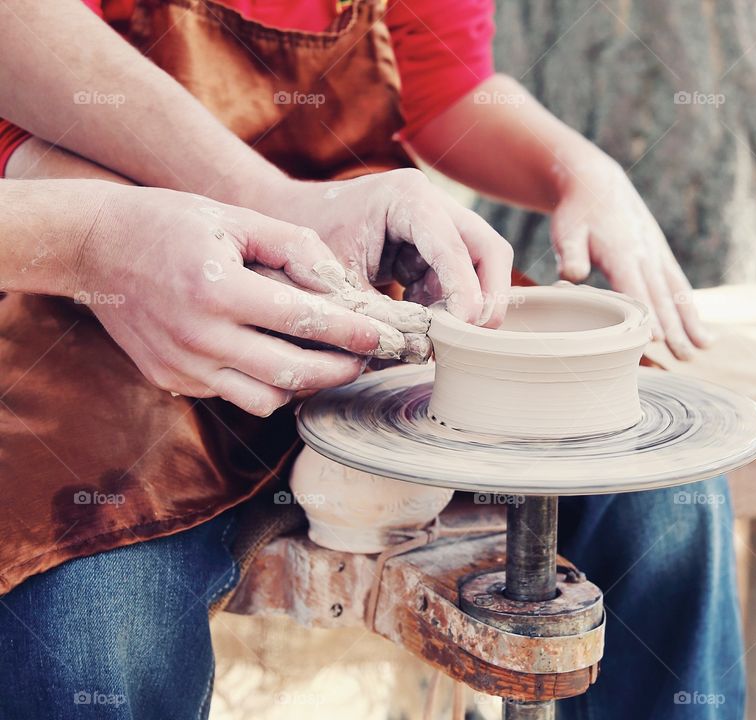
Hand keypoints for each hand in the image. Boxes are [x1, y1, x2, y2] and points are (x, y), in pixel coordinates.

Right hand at [75, 185, 397, 415]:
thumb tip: (340, 284)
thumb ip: (295, 246)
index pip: (305, 322)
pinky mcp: (171, 380)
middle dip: (341, 370)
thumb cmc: (170, 223)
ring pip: (267, 400)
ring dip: (304, 386)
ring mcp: (183, 366)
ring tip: (325, 361)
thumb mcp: (235, 218)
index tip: (385, 337)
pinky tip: (277, 359)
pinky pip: (234, 397)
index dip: (352, 333)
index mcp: (219, 290)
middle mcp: (200, 337)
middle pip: (293, 374)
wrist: (92, 246)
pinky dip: (265, 385)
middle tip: (366, 358)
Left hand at [258, 168, 513, 326]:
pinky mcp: (432, 248)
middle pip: (489, 250)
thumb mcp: (336, 278)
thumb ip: (374, 312)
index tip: (465, 326)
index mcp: (407, 197)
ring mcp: (438, 225)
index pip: (453, 246)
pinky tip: (424, 327)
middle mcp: (433, 204)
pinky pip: (458, 280)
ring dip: (468, 305)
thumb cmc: (306, 242)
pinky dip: (448, 307)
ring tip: (439, 337)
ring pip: (481, 267)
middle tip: (474, 338)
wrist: (287, 221)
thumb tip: (414, 350)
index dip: (465, 289)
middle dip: (488, 296)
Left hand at [550, 153, 711, 358]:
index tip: (659, 339)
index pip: (636, 289)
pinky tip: (702, 331)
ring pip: (677, 293)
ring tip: (704, 348)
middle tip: (685, 358)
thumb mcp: (565, 230)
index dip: (647, 314)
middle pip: (661, 298)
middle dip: (675, 329)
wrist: (598, 184)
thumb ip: (570, 253)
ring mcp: (657, 256)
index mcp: (621, 252)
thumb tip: (572, 275)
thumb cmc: (577, 214)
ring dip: (691, 322)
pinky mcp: (661, 257)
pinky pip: (679, 285)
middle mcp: (645, 256)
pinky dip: (691, 308)